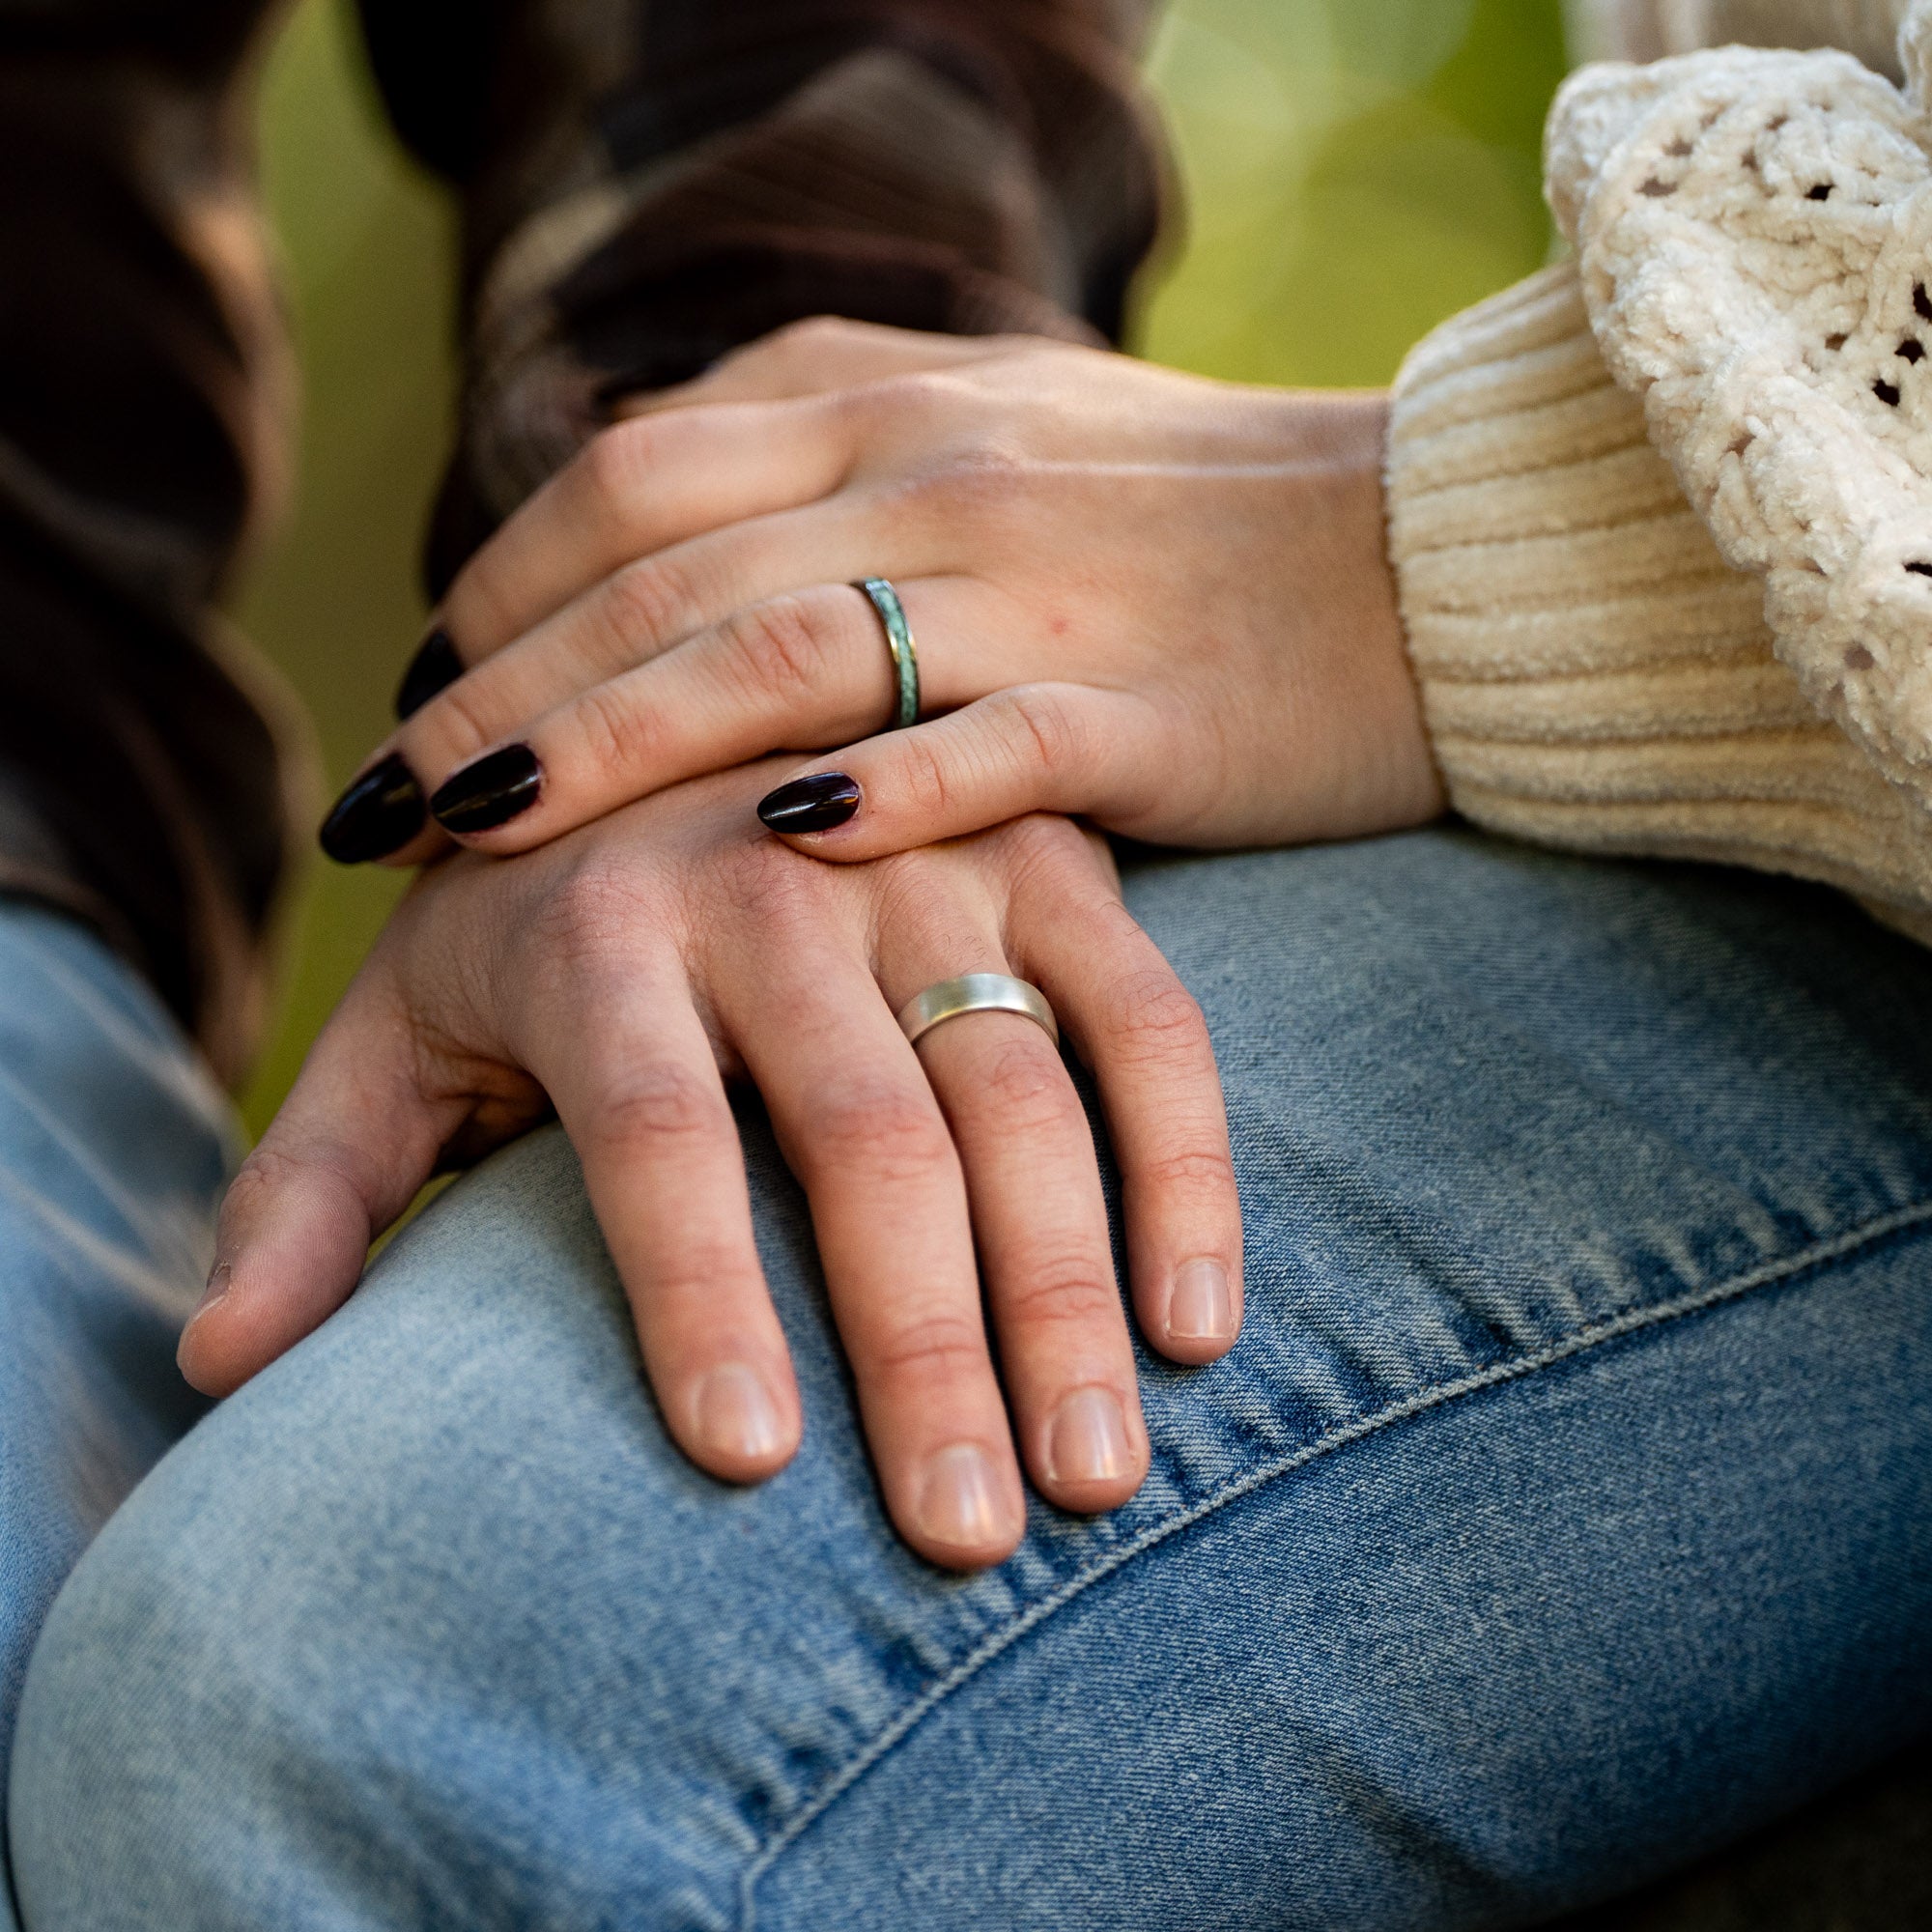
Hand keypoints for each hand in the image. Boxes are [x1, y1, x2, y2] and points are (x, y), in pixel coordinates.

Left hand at [195, 769, 1240, 1568]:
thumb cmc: (538, 917)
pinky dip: (1189, 1164)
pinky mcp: (1055, 855)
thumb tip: (223, 1364)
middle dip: (923, 1345)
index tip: (750, 1468)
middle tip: (966, 1535)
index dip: (701, 1295)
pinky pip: (1151, 1020)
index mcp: (601, 921)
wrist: (684, 709)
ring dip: (1071, 1291)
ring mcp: (938, 855)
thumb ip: (316, 1183)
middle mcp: (781, 871)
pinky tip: (1201, 1323)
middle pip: (867, 1134)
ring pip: (1027, 1092)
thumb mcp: (407, 1024)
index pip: (657, 1133)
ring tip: (1098, 1476)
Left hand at [321, 321, 1442, 870]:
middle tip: (384, 809)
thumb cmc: (1195, 523)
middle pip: (663, 575)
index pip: (629, 483)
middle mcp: (939, 469)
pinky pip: (992, 743)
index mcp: (888, 399)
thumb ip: (829, 469)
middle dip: (501, 695)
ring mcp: (1043, 581)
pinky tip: (774, 848)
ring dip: (613, 744)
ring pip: (783, 653)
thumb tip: (654, 547)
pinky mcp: (1150, 702)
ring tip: (482, 840)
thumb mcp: (992, 439)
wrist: (1434, 549)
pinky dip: (881, 794)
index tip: (425, 707)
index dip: (499, 598)